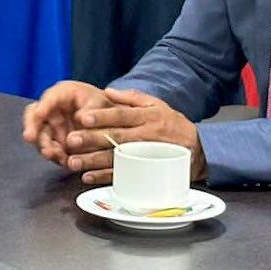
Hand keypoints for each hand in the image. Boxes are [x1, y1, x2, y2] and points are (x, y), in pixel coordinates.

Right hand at [21, 80, 110, 169]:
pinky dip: (56, 156)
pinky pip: (52, 150)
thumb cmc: (102, 106)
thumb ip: (91, 110)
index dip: (43, 106)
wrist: (109, 121)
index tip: (39, 114)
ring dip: (44, 145)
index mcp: (62, 93)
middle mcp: (52, 110)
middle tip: (30, 137)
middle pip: (35, 116)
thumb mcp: (100, 103)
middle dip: (32, 127)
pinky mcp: (57, 144)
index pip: (49, 98)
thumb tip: (80, 119)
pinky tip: (63, 160)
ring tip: (51, 153)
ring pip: (40, 136)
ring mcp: (52, 127)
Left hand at [62, 88, 204, 184]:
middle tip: (71, 140)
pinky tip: (88, 177)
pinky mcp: (145, 172)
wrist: (198, 150)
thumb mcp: (157, 104)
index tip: (83, 117)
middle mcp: (145, 136)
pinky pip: (123, 175)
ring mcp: (145, 156)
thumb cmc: (173, 125)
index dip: (102, 116)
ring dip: (94, 161)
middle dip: (92, 139)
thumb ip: (132, 98)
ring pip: (116, 159)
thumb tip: (108, 91)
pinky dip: (105, 178)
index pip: (121, 115)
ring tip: (74, 161)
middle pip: (116, 138)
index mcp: (147, 117)